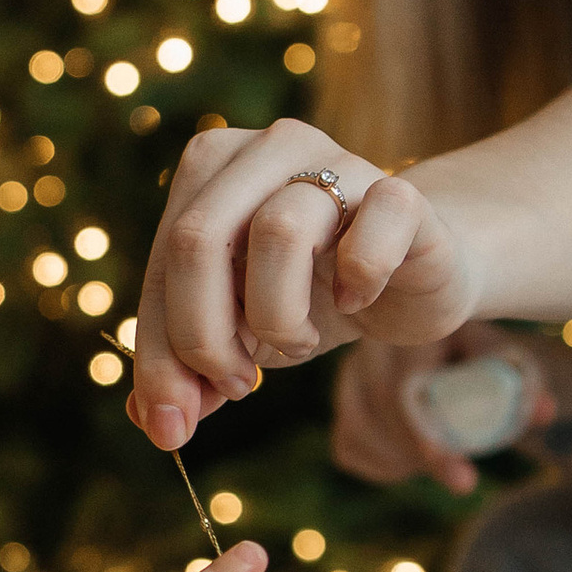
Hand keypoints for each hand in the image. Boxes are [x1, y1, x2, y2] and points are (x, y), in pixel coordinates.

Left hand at [127, 116, 473, 450]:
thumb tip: (157, 421)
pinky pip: (371, 233)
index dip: (159, 351)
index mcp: (210, 166)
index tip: (172, 423)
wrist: (414, 276)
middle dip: (203, 336)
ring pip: (279, 231)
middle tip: (237, 385)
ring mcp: (338, 162)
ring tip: (295, 343)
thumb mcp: (239, 332)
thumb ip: (192, 368)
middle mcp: (268, 147)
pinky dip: (358, 281)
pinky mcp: (402, 194)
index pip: (161, 259)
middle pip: (198, 238)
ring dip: (277, 317)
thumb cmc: (311, 295)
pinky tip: (353, 302)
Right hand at [334, 324, 567, 495]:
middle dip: (419, 456)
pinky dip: (380, 466)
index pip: (405, 389)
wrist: (450, 344)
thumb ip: (522, 388)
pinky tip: (410, 461)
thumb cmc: (482, 355)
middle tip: (462, 481)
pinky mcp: (343, 403)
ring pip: (356, 431)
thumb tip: (543, 414)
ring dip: (400, 460)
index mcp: (410, 327)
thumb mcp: (506, 365)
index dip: (429, 442)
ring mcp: (349, 374)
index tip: (462, 481)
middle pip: (377, 411)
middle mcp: (369, 346)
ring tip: (438, 460)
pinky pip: (347, 446)